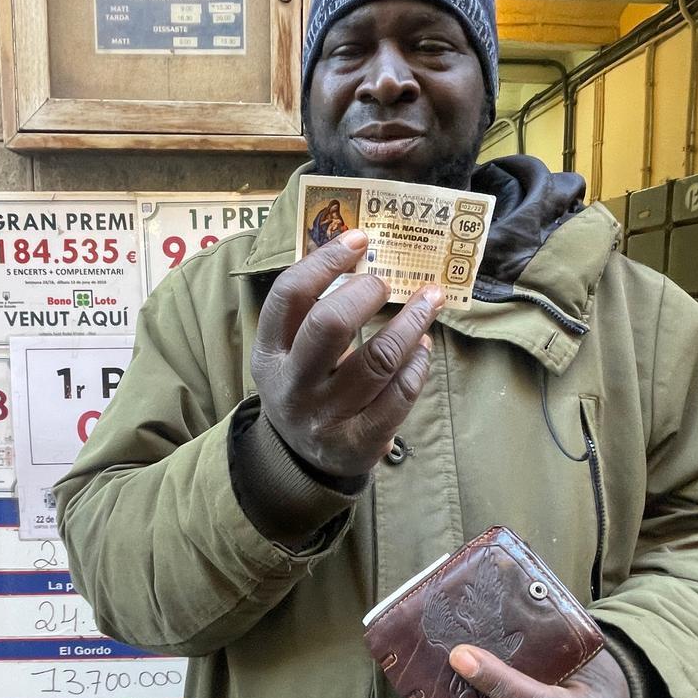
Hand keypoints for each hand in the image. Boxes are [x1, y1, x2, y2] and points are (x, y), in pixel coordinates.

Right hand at [251, 228, 444, 477]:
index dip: (325, 260)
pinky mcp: (357, 442)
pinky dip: (418, 365)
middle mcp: (291, 385)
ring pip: (377, 360)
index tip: (358, 239)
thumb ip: (310, 310)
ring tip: (428, 302)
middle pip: (329, 324)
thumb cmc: (303, 385)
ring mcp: (324, 416)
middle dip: (366, 293)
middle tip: (385, 282)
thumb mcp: (287, 351)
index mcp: (268, 352)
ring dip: (410, 323)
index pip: (290, 295)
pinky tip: (422, 347)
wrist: (299, 459)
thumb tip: (357, 249)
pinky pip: (398, 396)